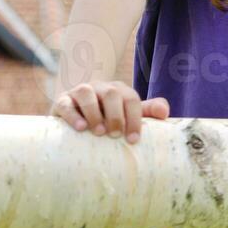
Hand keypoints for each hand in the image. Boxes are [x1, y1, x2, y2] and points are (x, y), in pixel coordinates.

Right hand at [50, 80, 167, 143]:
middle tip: (115, 135)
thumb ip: (148, 111)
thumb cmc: (108, 116)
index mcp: (120, 90)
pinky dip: (73, 115)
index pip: (132, 99)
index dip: (135, 118)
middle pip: (112, 94)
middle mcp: (101, 87)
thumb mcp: (128, 113)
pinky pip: (66, 104)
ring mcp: (81, 92)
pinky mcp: (62, 100)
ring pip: (87, 94)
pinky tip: (81, 128)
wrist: (77, 110)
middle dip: (116, 115)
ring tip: (99, 133)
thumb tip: (165, 113)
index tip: (133, 140)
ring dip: (95, 113)